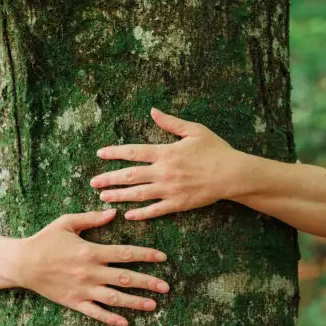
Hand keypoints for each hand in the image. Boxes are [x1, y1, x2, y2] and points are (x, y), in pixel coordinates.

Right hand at [14, 208, 168, 325]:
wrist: (21, 263)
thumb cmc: (45, 240)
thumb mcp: (66, 223)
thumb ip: (91, 218)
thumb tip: (113, 212)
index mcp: (91, 251)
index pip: (125, 253)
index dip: (146, 255)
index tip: (163, 257)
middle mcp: (90, 272)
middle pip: (126, 278)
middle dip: (148, 282)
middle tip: (167, 286)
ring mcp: (83, 289)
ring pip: (115, 298)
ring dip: (135, 302)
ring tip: (153, 305)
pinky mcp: (74, 302)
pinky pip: (95, 312)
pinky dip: (110, 318)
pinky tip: (125, 322)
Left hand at [91, 108, 242, 220]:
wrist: (232, 174)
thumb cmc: (216, 150)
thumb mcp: (194, 131)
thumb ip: (171, 123)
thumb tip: (153, 111)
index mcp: (166, 152)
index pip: (133, 152)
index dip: (114, 153)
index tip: (100, 154)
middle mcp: (164, 171)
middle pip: (130, 175)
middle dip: (109, 178)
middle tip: (93, 182)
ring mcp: (170, 189)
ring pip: (138, 194)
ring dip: (119, 196)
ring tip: (104, 197)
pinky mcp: (178, 203)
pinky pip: (155, 210)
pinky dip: (141, 213)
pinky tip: (129, 215)